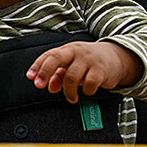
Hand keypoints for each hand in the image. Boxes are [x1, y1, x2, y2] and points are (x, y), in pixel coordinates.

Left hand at [26, 41, 141, 103]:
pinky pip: (89, 84)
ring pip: (71, 76)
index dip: (38, 66)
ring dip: (68, 91)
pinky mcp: (101, 70)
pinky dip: (86, 92)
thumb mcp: (73, 65)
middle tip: (39, 86)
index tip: (30, 77)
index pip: (49, 55)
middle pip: (56, 58)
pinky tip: (87, 92)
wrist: (116, 57)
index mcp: (67, 49)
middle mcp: (77, 52)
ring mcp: (89, 60)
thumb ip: (59, 75)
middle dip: (45, 72)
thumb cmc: (89, 62)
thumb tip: (50, 87)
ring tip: (71, 97)